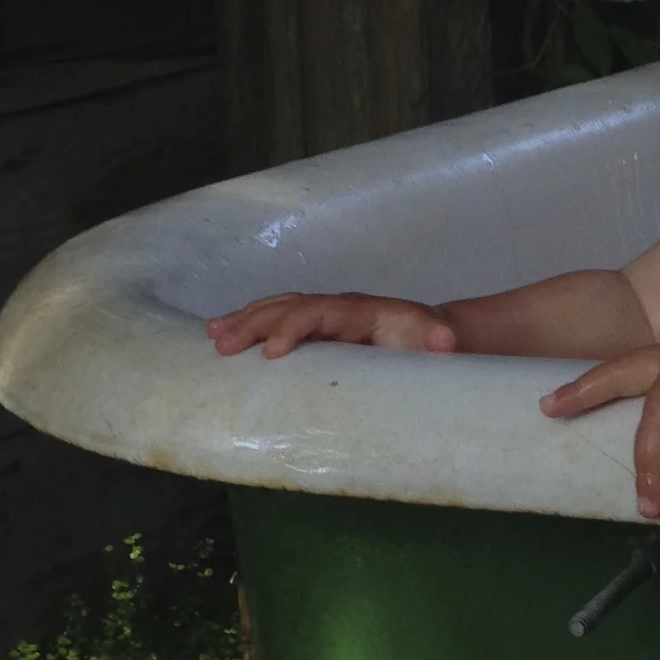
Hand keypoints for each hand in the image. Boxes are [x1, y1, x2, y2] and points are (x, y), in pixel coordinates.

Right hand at [206, 291, 458, 357]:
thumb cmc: (428, 344)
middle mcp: (339, 306)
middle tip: (224, 347)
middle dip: (256, 323)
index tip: (272, 353)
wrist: (430, 335)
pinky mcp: (314, 327)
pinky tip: (218, 334)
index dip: (296, 327)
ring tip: (214, 338)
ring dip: (244, 321)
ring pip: (277, 308)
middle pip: (291, 306)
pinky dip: (248, 323)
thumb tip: (445, 342)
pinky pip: (276, 318)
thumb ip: (437, 341)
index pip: (322, 312)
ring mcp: (324, 314)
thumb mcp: (437, 342)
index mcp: (364, 311)